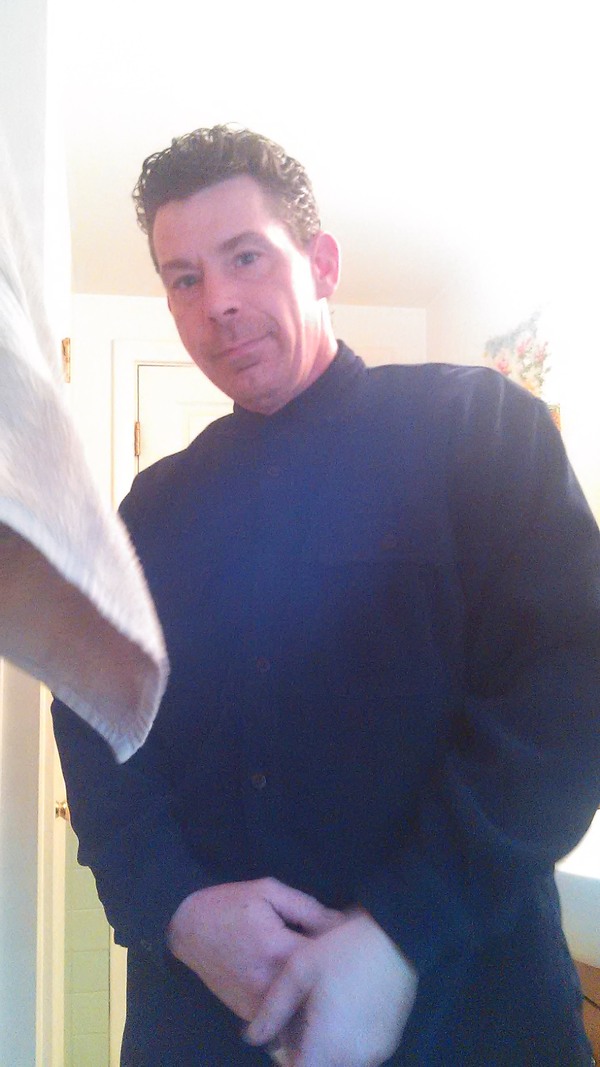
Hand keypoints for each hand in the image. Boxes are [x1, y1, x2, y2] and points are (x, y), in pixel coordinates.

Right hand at [166, 877, 342, 1020]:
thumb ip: (307, 908)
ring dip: (316, 992)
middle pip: (318, 988)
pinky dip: (295, 1003)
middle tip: (345, 962)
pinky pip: (282, 1014)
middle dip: (334, 976)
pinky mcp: (249, 1012)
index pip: (326, 958)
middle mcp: (269, 982)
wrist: (187, 929)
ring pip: (302, 1006)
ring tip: (325, 976)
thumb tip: (341, 922)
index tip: (354, 941)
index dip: (344, 949)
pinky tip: (302, 986)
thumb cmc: (229, 904)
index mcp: (277, 948)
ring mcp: (258, 1002)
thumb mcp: (268, 892)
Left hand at [244, 910, 417, 1066]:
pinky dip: (345, 1043)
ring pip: (339, 1064)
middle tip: (298, 1018)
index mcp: (327, 1044)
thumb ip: (273, 1009)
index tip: (281, 1037)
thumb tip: (253, 1037)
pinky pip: (359, 1056)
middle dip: (304, 1052)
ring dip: (325, 1049)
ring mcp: (375, 1054)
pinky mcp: (388, 1044)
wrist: (396, 937)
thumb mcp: (299, 970)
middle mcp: (353, 1059)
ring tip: (321, 1011)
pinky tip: (343, 1010)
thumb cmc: (343, 949)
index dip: (285, 1058)